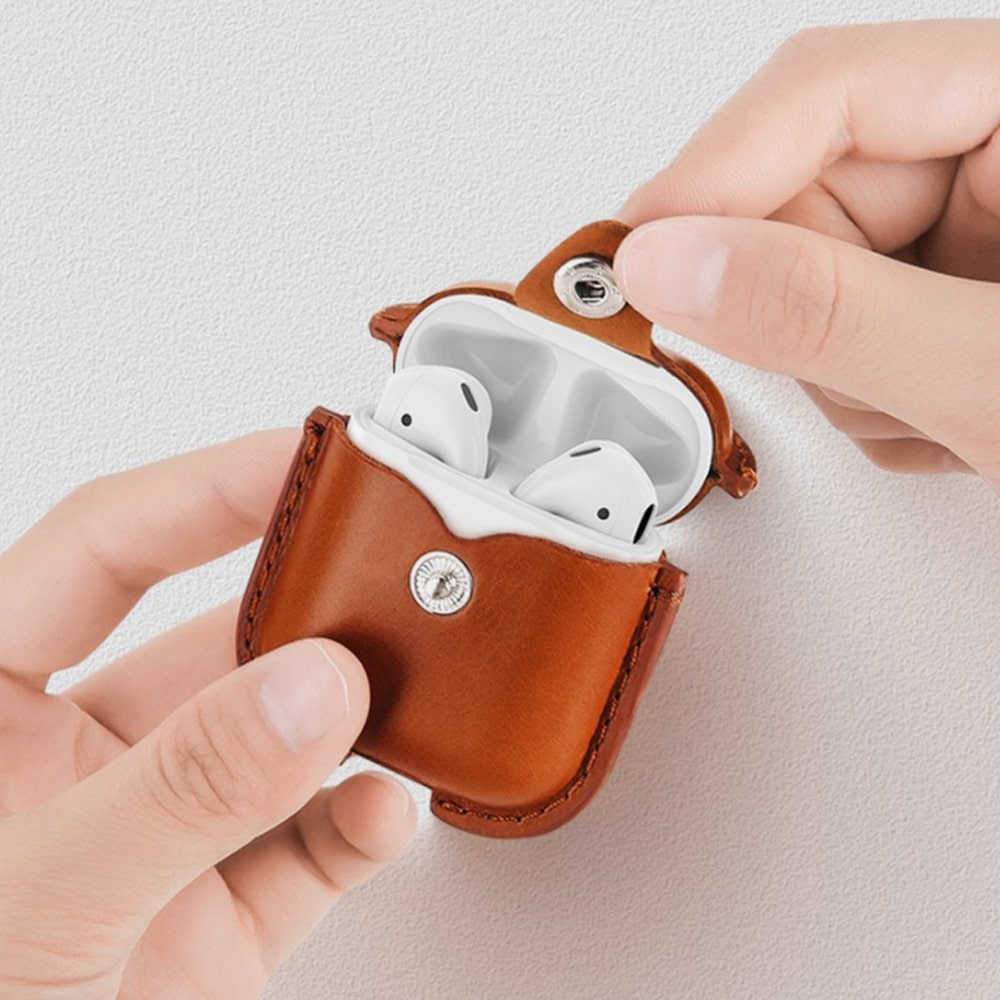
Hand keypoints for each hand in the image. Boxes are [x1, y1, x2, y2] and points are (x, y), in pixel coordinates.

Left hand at [0, 431, 415, 997]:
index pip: (107, 550)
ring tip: (412, 691)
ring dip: (359, 716)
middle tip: (396, 572)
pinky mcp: (229, 915)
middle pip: (224, 638)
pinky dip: (366, 821)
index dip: (206, 489)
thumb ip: (180, 789)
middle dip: (314, 609)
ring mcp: (171, 834)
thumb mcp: (42, 898)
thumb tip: (311, 691)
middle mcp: (90, 759)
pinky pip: (319, 844)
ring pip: (289, 739)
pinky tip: (386, 806)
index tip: (306, 456)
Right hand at [614, 19, 999, 489]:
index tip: (632, 257)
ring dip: (845, 373)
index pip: (824, 91)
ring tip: (937, 413)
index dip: (711, 175)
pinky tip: (942, 417)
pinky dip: (870, 399)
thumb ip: (827, 314)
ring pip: (807, 281)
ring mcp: (970, 224)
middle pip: (801, 198)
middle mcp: (998, 150)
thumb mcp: (997, 376)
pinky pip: (840, 334)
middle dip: (800, 310)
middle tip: (855, 379)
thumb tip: (671, 265)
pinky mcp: (944, 290)